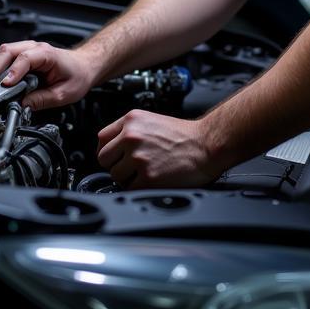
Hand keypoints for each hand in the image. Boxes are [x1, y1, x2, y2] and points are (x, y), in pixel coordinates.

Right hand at [0, 40, 96, 109]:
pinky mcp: (20, 55)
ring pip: (2, 51)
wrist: (83, 66)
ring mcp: (26, 49)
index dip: (13, 71)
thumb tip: (23, 105)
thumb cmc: (76, 76)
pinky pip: (2, 56)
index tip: (6, 84)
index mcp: (47, 54)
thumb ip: (42, 99)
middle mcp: (34, 48)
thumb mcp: (63, 94)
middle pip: (8, 51)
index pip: (26, 58)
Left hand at [96, 109, 223, 189]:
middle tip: (133, 167)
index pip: (102, 139)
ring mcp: (138, 157)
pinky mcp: (147, 177)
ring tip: (147, 171)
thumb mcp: (151, 120)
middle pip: (104, 159)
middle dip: (116, 165)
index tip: (115, 157)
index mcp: (132, 120)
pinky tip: (153, 179)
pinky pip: (129, 188)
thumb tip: (112, 147)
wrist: (207, 145)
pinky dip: (139, 188)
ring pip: (115, 176)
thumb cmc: (185, 136)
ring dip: (128, 178)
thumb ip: (129, 130)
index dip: (109, 151)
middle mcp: (132, 136)